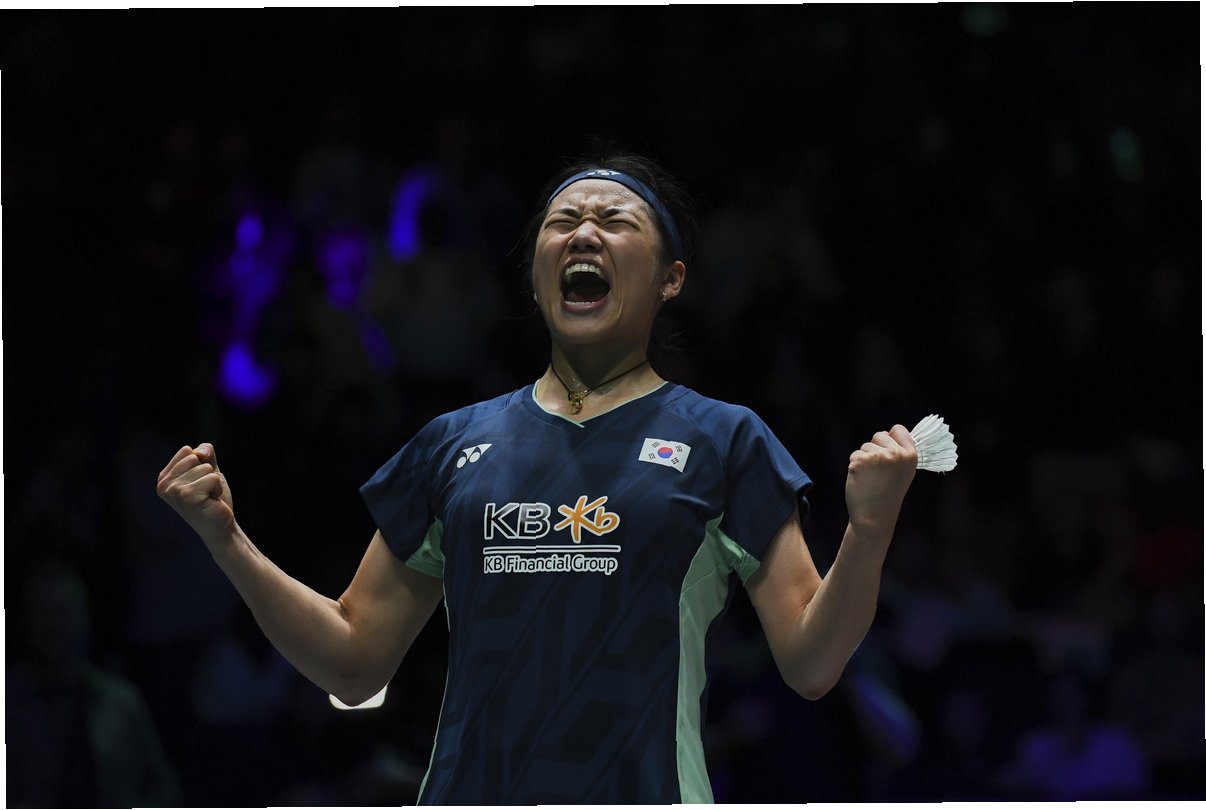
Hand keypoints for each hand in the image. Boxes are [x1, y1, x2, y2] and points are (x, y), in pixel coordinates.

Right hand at [156, 443, 236, 543]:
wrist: (219, 527)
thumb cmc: (212, 499)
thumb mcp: (208, 470)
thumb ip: (204, 454)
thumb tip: (199, 452)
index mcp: (164, 478)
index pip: (187, 451)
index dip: (201, 463)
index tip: (199, 483)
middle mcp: (164, 485)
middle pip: (195, 457)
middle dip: (207, 472)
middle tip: (204, 491)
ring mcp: (174, 491)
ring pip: (205, 468)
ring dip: (213, 482)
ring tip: (207, 497)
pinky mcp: (188, 496)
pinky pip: (212, 478)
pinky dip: (217, 488)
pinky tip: (211, 501)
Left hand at [845, 425, 916, 543]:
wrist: (874, 517)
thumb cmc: (887, 495)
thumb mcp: (903, 472)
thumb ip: (899, 453)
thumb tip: (888, 433)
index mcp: (910, 455)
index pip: (898, 429)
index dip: (890, 437)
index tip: (888, 449)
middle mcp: (896, 453)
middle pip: (879, 434)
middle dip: (875, 448)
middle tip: (879, 471)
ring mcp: (878, 456)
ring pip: (865, 446)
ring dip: (864, 459)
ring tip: (871, 478)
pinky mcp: (861, 461)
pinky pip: (854, 455)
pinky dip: (854, 466)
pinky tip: (862, 480)